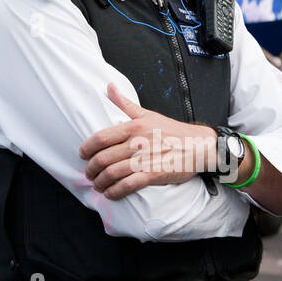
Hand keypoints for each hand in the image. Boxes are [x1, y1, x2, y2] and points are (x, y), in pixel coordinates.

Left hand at [79, 84, 218, 197]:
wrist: (199, 145)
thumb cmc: (172, 130)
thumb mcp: (148, 113)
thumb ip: (125, 103)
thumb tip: (109, 86)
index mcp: (133, 126)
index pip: (101, 137)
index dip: (87, 148)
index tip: (82, 155)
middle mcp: (137, 142)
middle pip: (103, 158)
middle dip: (91, 169)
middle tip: (88, 173)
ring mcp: (145, 159)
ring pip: (112, 173)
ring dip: (100, 182)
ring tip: (98, 185)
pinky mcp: (154, 174)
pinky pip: (128, 185)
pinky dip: (115, 191)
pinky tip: (111, 193)